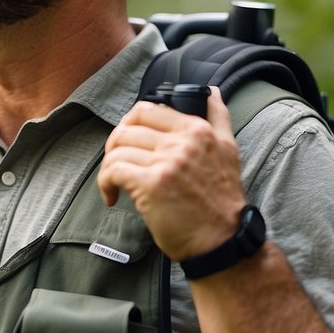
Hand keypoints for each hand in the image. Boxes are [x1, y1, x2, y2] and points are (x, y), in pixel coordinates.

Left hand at [97, 87, 245, 261]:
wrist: (223, 240)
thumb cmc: (220, 201)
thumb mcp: (228, 150)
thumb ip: (218, 118)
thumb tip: (212, 92)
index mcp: (197, 129)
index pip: (147, 109)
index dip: (129, 125)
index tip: (129, 145)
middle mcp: (183, 141)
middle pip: (127, 127)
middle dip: (114, 145)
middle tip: (116, 164)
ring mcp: (167, 162)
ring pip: (118, 150)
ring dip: (109, 168)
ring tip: (115, 183)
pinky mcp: (152, 184)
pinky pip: (113, 171)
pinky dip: (105, 184)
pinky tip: (112, 197)